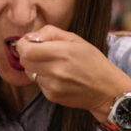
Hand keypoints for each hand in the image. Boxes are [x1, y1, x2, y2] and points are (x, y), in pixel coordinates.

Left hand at [14, 25, 130, 121]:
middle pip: (24, 61)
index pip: (26, 49)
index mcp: (61, 52)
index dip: (24, 44)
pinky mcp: (52, 96)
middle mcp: (55, 70)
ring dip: (36, 67)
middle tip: (42, 52)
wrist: (106, 90)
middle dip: (29, 54)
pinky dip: (44, 79)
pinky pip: (39, 84)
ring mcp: (53, 86)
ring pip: (30, 73)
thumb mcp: (75, 39)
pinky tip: (59, 78)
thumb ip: (50, 33)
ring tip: (54, 66)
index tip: (30, 42)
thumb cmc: (93, 61)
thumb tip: (29, 37)